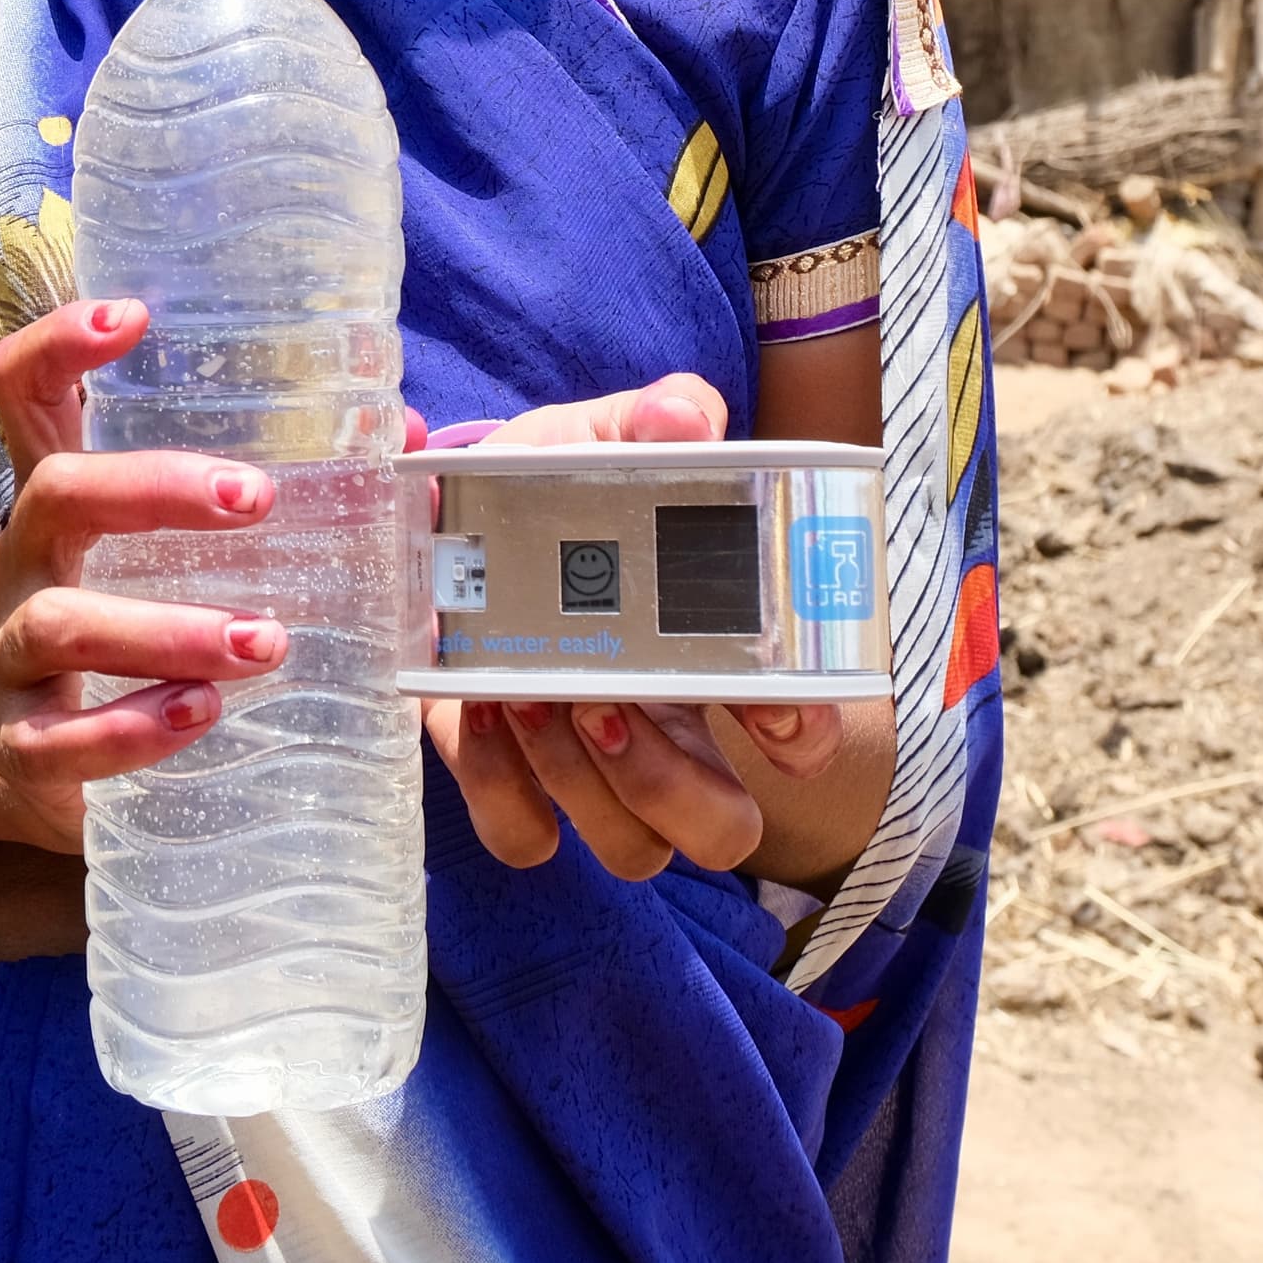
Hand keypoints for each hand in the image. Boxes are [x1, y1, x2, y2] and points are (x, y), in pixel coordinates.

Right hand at [0, 297, 281, 852]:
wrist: (31, 762)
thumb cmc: (129, 632)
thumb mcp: (172, 558)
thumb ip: (272, 500)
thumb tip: (411, 435)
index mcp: (55, 498)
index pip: (24, 391)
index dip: (60, 343)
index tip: (132, 318)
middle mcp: (16, 560)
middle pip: (54, 492)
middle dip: (153, 488)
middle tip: (255, 498)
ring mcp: (6, 654)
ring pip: (60, 622)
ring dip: (165, 629)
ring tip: (262, 641)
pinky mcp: (17, 744)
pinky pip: (58, 736)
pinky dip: (131, 728)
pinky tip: (200, 714)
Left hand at [420, 375, 848, 881]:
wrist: (459, 519)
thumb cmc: (559, 489)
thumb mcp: (604, 439)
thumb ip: (658, 417)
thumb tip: (681, 418)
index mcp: (714, 657)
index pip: (802, 732)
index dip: (802, 734)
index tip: (766, 706)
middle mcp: (669, 731)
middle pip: (723, 829)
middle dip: (667, 778)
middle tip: (605, 700)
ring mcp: (593, 767)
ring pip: (630, 846)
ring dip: (578, 780)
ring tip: (526, 693)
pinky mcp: (512, 780)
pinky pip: (525, 838)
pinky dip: (503, 789)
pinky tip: (479, 711)